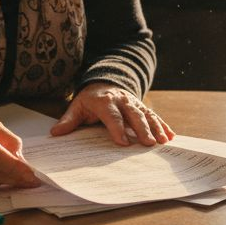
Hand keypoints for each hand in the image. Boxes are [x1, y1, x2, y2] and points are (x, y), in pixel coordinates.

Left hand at [50, 83, 174, 145]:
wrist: (104, 81)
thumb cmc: (89, 99)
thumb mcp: (77, 106)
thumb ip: (68, 120)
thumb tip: (55, 133)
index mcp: (105, 101)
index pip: (112, 116)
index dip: (117, 129)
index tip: (123, 142)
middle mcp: (122, 100)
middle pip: (133, 115)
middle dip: (142, 129)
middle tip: (148, 143)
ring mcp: (134, 103)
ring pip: (146, 115)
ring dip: (156, 128)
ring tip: (163, 141)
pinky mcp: (142, 107)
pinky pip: (154, 116)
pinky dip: (163, 125)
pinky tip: (170, 136)